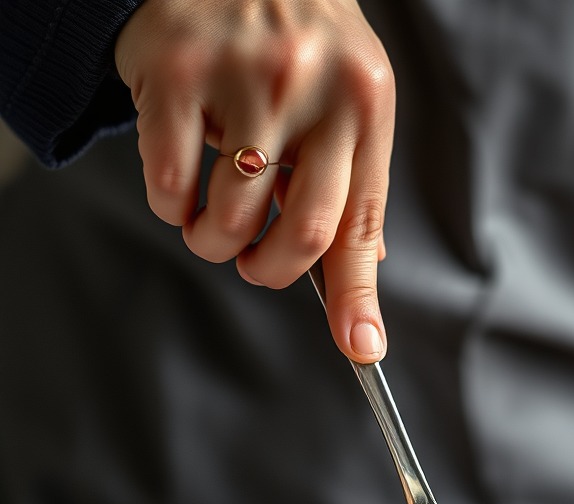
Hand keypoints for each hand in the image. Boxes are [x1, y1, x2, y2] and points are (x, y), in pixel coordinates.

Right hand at [115, 0, 393, 361]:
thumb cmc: (302, 44)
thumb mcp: (351, 104)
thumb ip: (356, 185)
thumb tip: (362, 270)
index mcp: (364, 108)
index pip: (360, 225)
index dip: (358, 298)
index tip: (361, 349)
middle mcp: (313, 90)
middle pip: (300, 236)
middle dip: (269, 273)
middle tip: (252, 266)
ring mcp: (244, 78)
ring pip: (227, 219)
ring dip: (213, 241)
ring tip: (210, 215)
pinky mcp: (176, 70)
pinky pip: (167, 183)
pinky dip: (169, 202)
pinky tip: (180, 174)